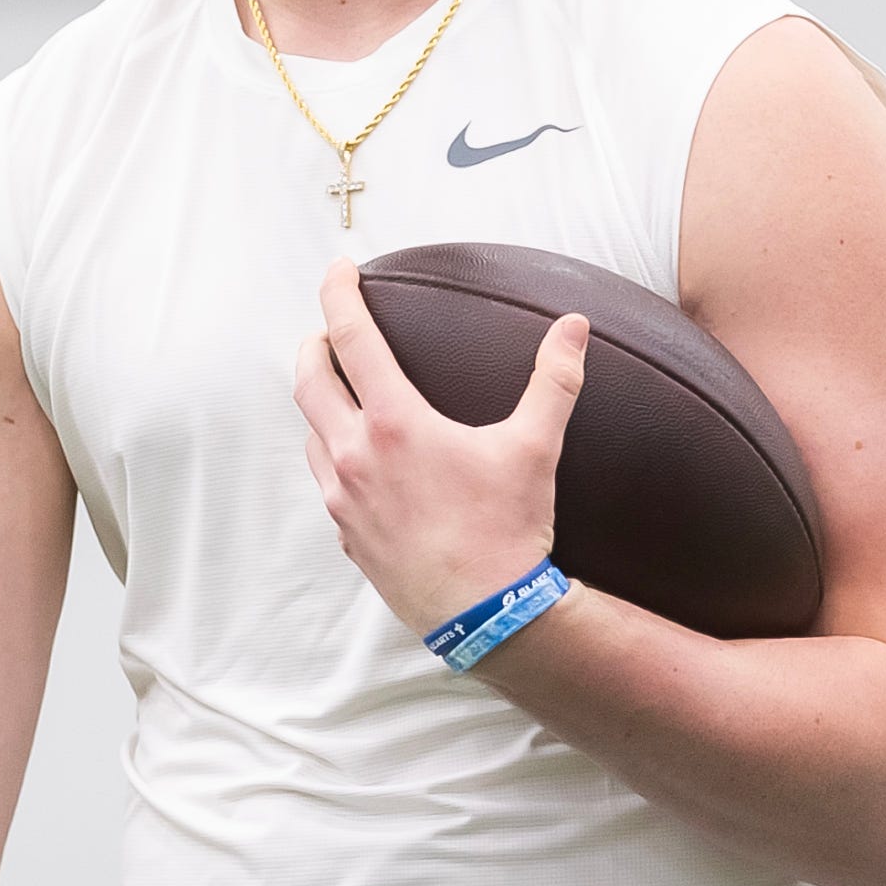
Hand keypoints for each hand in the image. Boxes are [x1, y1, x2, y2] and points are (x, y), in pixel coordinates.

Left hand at [293, 259, 587, 633]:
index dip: (339, 295)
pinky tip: (360, 460)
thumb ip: (554, 380)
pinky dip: (334, 455)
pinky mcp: (348, 536)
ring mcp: (345, 500)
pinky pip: (327, 482)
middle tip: (328, 330)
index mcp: (394, 424)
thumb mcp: (535, 448)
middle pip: (310, 381)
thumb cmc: (508, 530)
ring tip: (343, 393)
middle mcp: (356, 457)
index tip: (337, 270)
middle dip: (315, 345)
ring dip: (322, 406)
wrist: (488, 615)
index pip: (352, 339)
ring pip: (312, 435)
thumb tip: (575, 328)